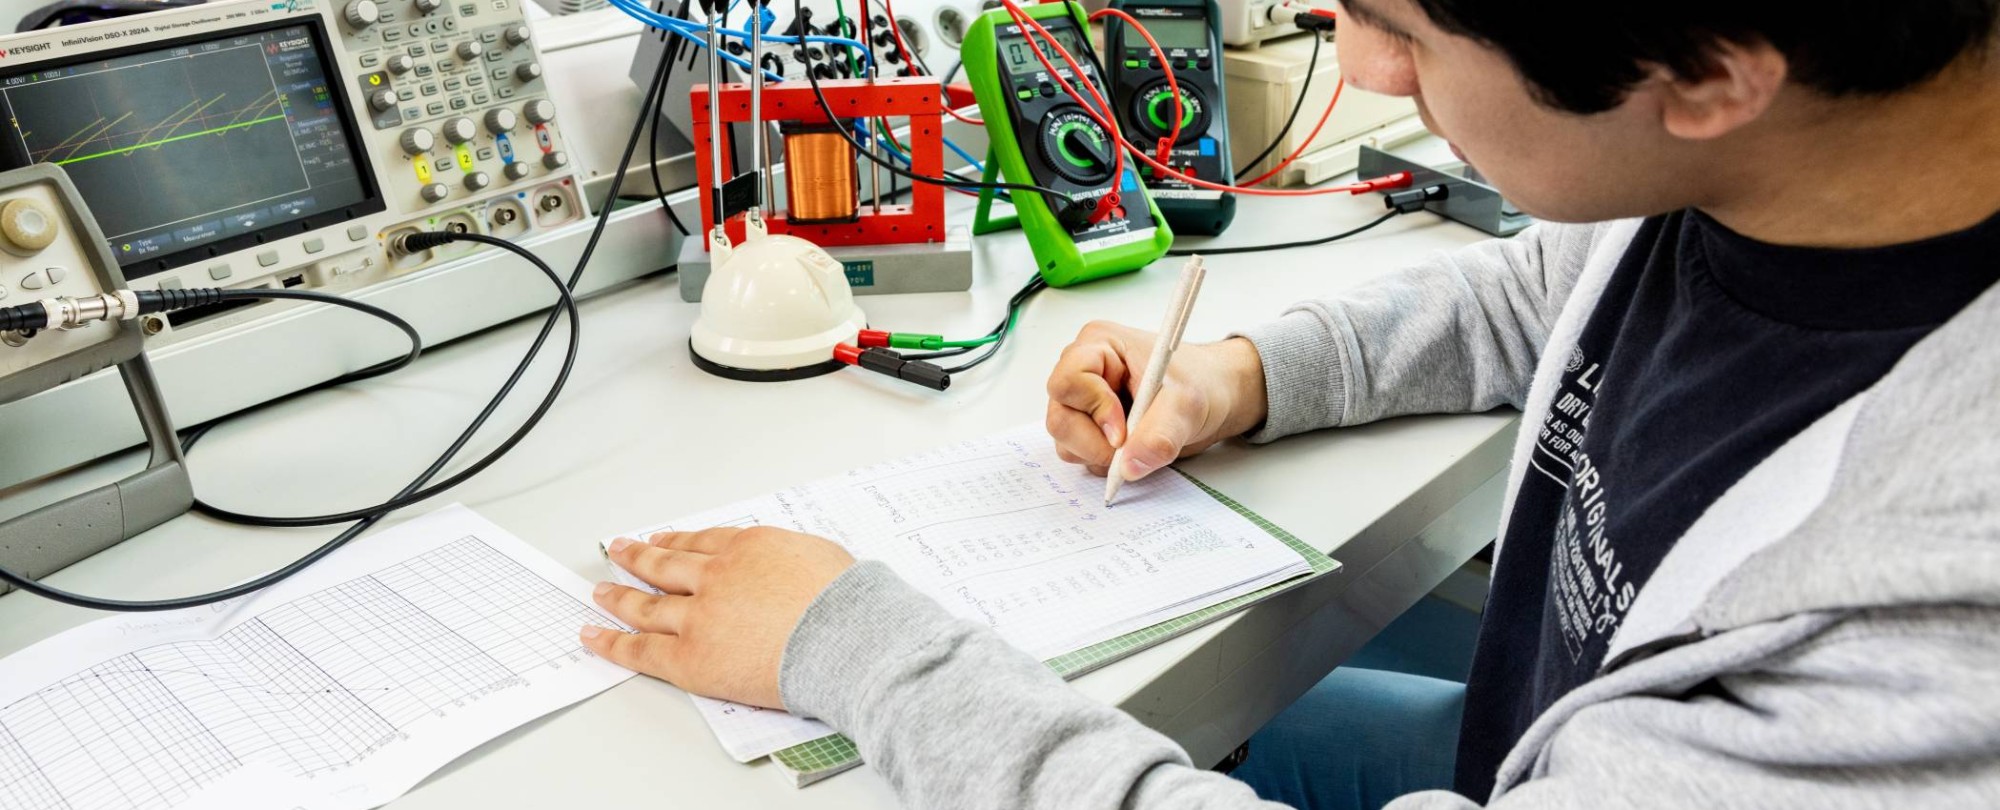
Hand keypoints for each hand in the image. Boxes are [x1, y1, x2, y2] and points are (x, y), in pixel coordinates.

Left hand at [580, 527, 854, 708]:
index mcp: (748, 547)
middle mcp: (715, 575)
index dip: (677, 542)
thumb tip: (795, 569)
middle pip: (665, 564)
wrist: (845, 638)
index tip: (663, 541)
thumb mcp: (823, 557)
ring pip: (645, 603)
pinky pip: (640, 650)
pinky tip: (593, 636)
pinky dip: (611, 641)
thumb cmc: (848, 604)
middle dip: (638, 557)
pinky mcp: (689, 657)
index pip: (701, 542)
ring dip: (618, 596)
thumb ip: (794, 558)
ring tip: (602, 592)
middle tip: (620, 551)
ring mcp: (698, 616)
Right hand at [1045, 321, 1267, 480]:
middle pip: (1060, 417)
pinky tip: (1132, 449)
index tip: (1123, 432)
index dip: (1093, 410)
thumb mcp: (1186, 405)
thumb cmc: (1202, 382)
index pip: (1068, 381)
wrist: (1216, 397)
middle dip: (1093, 442)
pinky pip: (1078, 454)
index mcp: (1099, 345)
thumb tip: (1129, 467)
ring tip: (1138, 443)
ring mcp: (1083, 401)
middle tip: (1129, 448)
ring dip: (1098, 454)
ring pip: (1065, 440)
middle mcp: (1084, 371)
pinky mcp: (1090, 426)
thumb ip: (1159, 435)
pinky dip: (1103, 462)